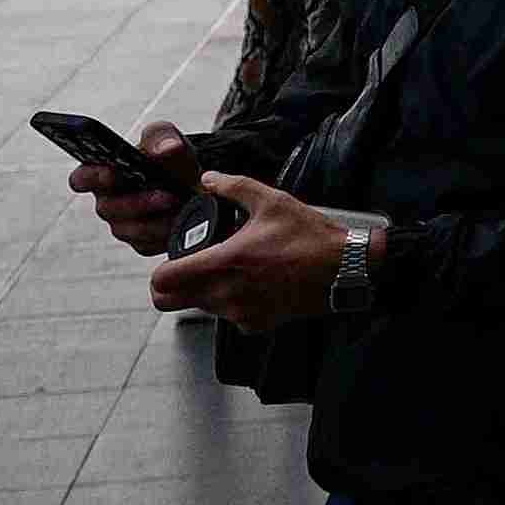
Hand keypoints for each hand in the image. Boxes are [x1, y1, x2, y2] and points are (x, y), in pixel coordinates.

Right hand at [73, 120, 192, 253]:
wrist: (194, 183)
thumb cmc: (168, 158)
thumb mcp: (166, 139)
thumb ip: (161, 136)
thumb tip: (166, 149)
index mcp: (102, 173)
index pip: (81, 178)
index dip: (93, 177)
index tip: (112, 173)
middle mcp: (107, 202)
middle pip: (109, 208)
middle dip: (139, 202)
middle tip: (168, 196)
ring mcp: (122, 225)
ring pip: (129, 230)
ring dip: (157, 220)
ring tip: (182, 208)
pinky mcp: (140, 242)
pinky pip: (148, 244)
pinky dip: (167, 233)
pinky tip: (183, 221)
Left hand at [144, 177, 347, 329]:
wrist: (346, 269)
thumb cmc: (312, 237)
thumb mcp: (273, 201)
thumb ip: (234, 186)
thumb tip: (208, 179)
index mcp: (226, 261)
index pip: (164, 280)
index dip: (159, 271)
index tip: (170, 262)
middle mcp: (228, 292)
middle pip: (169, 302)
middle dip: (171, 287)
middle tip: (186, 270)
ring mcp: (241, 312)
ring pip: (199, 308)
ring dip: (203, 293)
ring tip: (227, 272)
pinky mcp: (257, 324)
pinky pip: (229, 317)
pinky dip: (232, 304)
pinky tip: (251, 286)